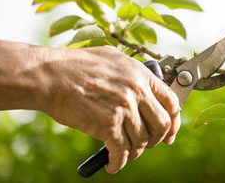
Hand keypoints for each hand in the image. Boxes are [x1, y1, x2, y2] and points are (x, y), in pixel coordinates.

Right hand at [44, 47, 179, 173]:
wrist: (51, 75)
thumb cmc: (77, 66)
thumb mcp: (113, 59)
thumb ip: (133, 74)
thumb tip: (145, 89)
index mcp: (141, 74)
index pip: (171, 102)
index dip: (174, 121)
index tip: (170, 133)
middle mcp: (137, 91)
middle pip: (162, 125)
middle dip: (156, 139)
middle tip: (148, 144)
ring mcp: (124, 108)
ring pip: (142, 141)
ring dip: (135, 152)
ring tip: (125, 152)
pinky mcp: (108, 124)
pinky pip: (122, 151)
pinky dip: (118, 163)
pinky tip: (113, 164)